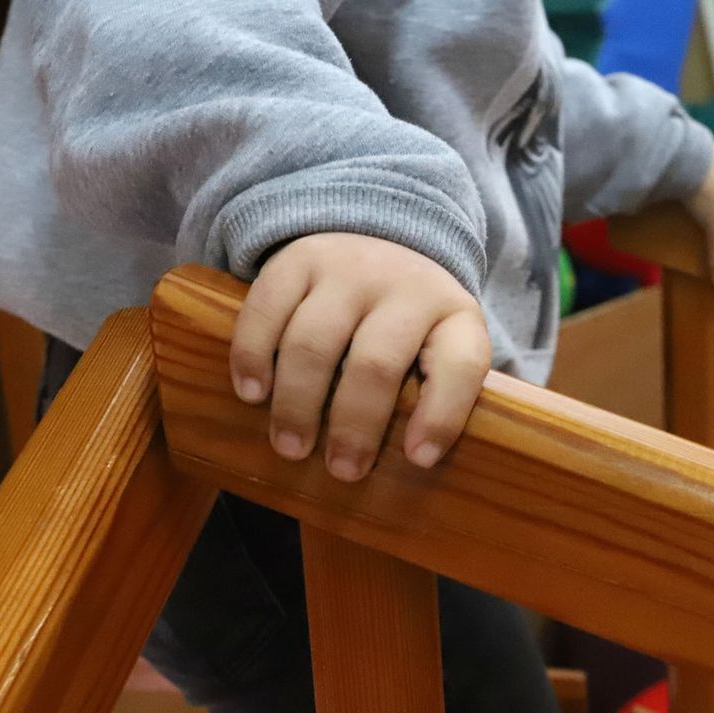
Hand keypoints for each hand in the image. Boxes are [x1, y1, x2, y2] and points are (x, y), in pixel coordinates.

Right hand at [228, 233, 491, 482]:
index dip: (441, 416)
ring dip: (297, 403)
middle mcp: (405, 288)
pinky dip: (253, 357)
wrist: (381, 240)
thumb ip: (435, 395)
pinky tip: (253, 393)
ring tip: (291, 446)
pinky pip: (267, 311)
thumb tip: (408, 467)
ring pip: (314, 342)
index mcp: (453, 318)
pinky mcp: (297, 261)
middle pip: (376, 364)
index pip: (460, 365)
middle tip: (342, 470)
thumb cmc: (412, 324)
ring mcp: (348, 269)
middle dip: (355, 426)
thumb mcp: (444, 348)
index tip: (419, 459)